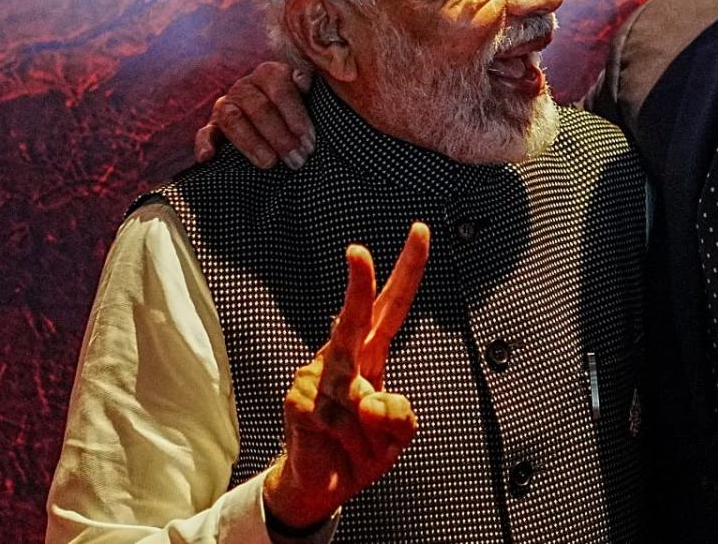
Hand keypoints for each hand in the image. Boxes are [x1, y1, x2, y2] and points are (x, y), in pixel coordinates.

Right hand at [194, 62, 315, 167]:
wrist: (274, 115)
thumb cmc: (297, 109)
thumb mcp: (307, 94)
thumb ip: (307, 86)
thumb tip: (303, 81)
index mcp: (270, 73)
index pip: (281, 90)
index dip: (296, 117)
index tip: (309, 141)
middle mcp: (245, 86)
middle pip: (258, 108)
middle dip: (280, 136)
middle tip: (297, 159)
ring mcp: (226, 105)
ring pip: (232, 120)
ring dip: (252, 144)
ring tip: (270, 164)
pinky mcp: (213, 126)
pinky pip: (204, 132)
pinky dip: (204, 144)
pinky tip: (207, 158)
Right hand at [263, 222, 430, 529]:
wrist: (319, 485)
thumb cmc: (359, 449)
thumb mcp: (397, 435)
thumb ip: (399, 416)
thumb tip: (371, 400)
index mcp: (369, 354)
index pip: (391, 307)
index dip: (407, 270)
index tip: (419, 233)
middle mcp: (341, 358)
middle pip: (353, 316)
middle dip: (357, 285)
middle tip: (357, 252)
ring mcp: (316, 378)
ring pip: (359, 397)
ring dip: (369, 434)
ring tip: (356, 445)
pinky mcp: (299, 402)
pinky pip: (342, 422)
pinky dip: (351, 443)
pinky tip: (336, 446)